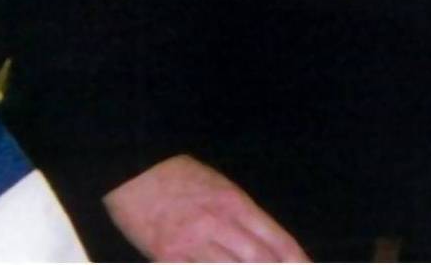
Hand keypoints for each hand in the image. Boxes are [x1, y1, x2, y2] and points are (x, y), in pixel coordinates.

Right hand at [103, 155, 308, 261]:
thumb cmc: (181, 177)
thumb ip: (242, 216)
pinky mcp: (167, 258)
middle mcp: (219, 225)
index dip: (295, 259)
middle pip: (259, 259)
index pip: (275, 238)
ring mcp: (192, 244)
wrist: (135, 173)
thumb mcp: (220, 187)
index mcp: (235, 203)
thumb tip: (265, 245)